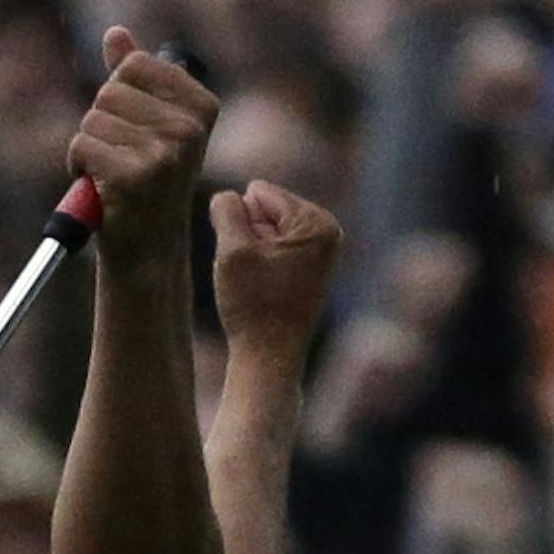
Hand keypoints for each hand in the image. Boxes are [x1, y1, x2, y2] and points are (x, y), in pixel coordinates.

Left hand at [68, 30, 216, 272]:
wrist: (147, 252)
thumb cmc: (148, 186)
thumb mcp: (151, 126)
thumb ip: (136, 78)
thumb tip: (115, 33)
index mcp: (201, 106)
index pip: (135, 63)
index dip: (119, 93)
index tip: (132, 127)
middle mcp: (189, 128)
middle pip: (110, 89)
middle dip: (100, 122)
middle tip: (118, 158)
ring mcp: (164, 152)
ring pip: (93, 117)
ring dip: (88, 146)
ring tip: (109, 174)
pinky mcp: (134, 176)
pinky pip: (82, 144)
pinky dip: (78, 165)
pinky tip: (98, 187)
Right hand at [209, 179, 341, 365]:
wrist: (269, 360)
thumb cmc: (253, 308)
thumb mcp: (233, 251)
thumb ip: (226, 209)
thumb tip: (229, 195)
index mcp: (317, 221)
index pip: (259, 193)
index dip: (241, 224)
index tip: (250, 262)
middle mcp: (327, 230)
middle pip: (266, 210)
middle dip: (249, 237)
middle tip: (253, 277)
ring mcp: (322, 250)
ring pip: (266, 231)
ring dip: (251, 253)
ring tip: (258, 285)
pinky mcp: (311, 268)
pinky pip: (273, 251)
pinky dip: (259, 266)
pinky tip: (263, 292)